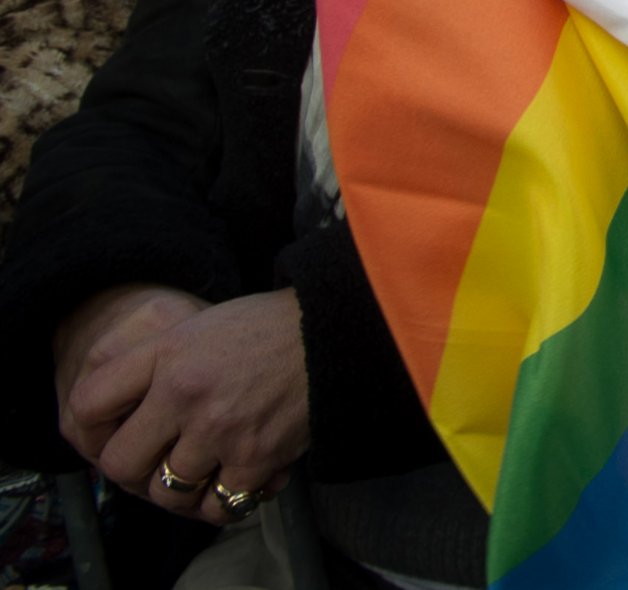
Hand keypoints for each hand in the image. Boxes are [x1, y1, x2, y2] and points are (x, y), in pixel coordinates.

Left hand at [75, 290, 309, 524]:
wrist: (334, 330)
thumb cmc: (265, 329)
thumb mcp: (197, 327)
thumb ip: (151, 364)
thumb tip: (115, 416)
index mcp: (166, 356)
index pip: (87, 406)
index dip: (92, 428)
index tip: (116, 431)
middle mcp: (185, 394)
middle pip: (119, 464)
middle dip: (133, 470)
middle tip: (156, 462)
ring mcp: (220, 430)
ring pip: (166, 492)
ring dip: (178, 490)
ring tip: (199, 473)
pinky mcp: (256, 458)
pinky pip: (218, 506)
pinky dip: (223, 501)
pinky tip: (234, 481)